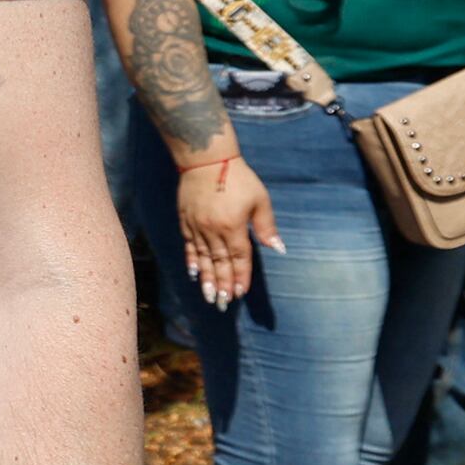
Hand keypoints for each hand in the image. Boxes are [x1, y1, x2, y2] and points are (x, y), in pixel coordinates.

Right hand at [174, 154, 275, 308]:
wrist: (206, 160)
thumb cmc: (239, 178)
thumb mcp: (260, 199)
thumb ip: (266, 226)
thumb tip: (277, 248)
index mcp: (233, 227)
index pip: (239, 258)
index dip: (240, 276)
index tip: (240, 293)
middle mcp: (213, 231)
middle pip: (220, 263)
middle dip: (222, 284)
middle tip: (222, 303)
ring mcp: (197, 228)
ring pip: (203, 259)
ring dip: (207, 279)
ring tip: (208, 296)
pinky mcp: (186, 222)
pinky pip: (189, 247)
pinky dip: (192, 261)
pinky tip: (194, 274)